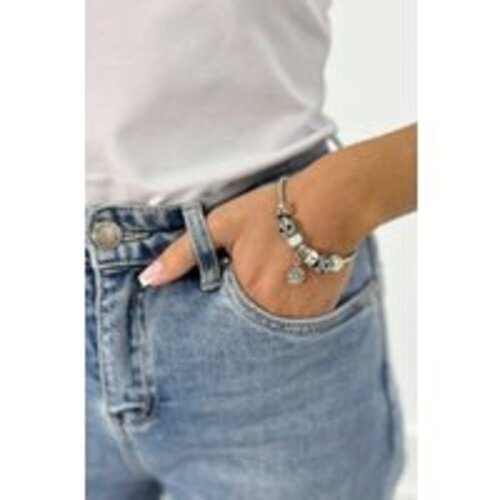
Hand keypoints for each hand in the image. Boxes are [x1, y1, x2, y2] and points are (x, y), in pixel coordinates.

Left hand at [138, 166, 358, 318]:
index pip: (214, 323)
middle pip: (242, 330)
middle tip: (249, 286)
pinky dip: (285, 313)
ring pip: (269, 331)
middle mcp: (272, 316)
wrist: (334, 205)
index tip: (221, 293)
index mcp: (244, 295)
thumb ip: (183, 253)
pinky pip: (293, 326)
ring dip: (262, 317)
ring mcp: (299, 319)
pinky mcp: (320, 315)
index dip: (213, 310)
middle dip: (237, 317)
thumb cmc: (276, 210)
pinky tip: (288, 287)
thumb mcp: (222, 224)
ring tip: (271, 285)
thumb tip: (148, 280)